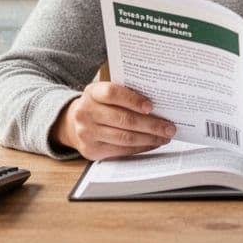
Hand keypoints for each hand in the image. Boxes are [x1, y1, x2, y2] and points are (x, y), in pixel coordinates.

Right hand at [52, 81, 176, 160]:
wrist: (73, 122)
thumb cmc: (99, 104)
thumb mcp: (105, 93)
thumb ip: (126, 94)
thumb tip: (159, 103)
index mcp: (92, 92)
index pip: (112, 93)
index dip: (133, 100)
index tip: (151, 106)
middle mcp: (86, 112)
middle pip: (123, 119)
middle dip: (151, 125)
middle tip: (169, 127)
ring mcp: (87, 133)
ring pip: (124, 138)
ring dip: (149, 138)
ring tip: (165, 136)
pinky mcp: (91, 150)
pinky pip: (121, 150)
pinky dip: (140, 147)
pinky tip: (152, 143)